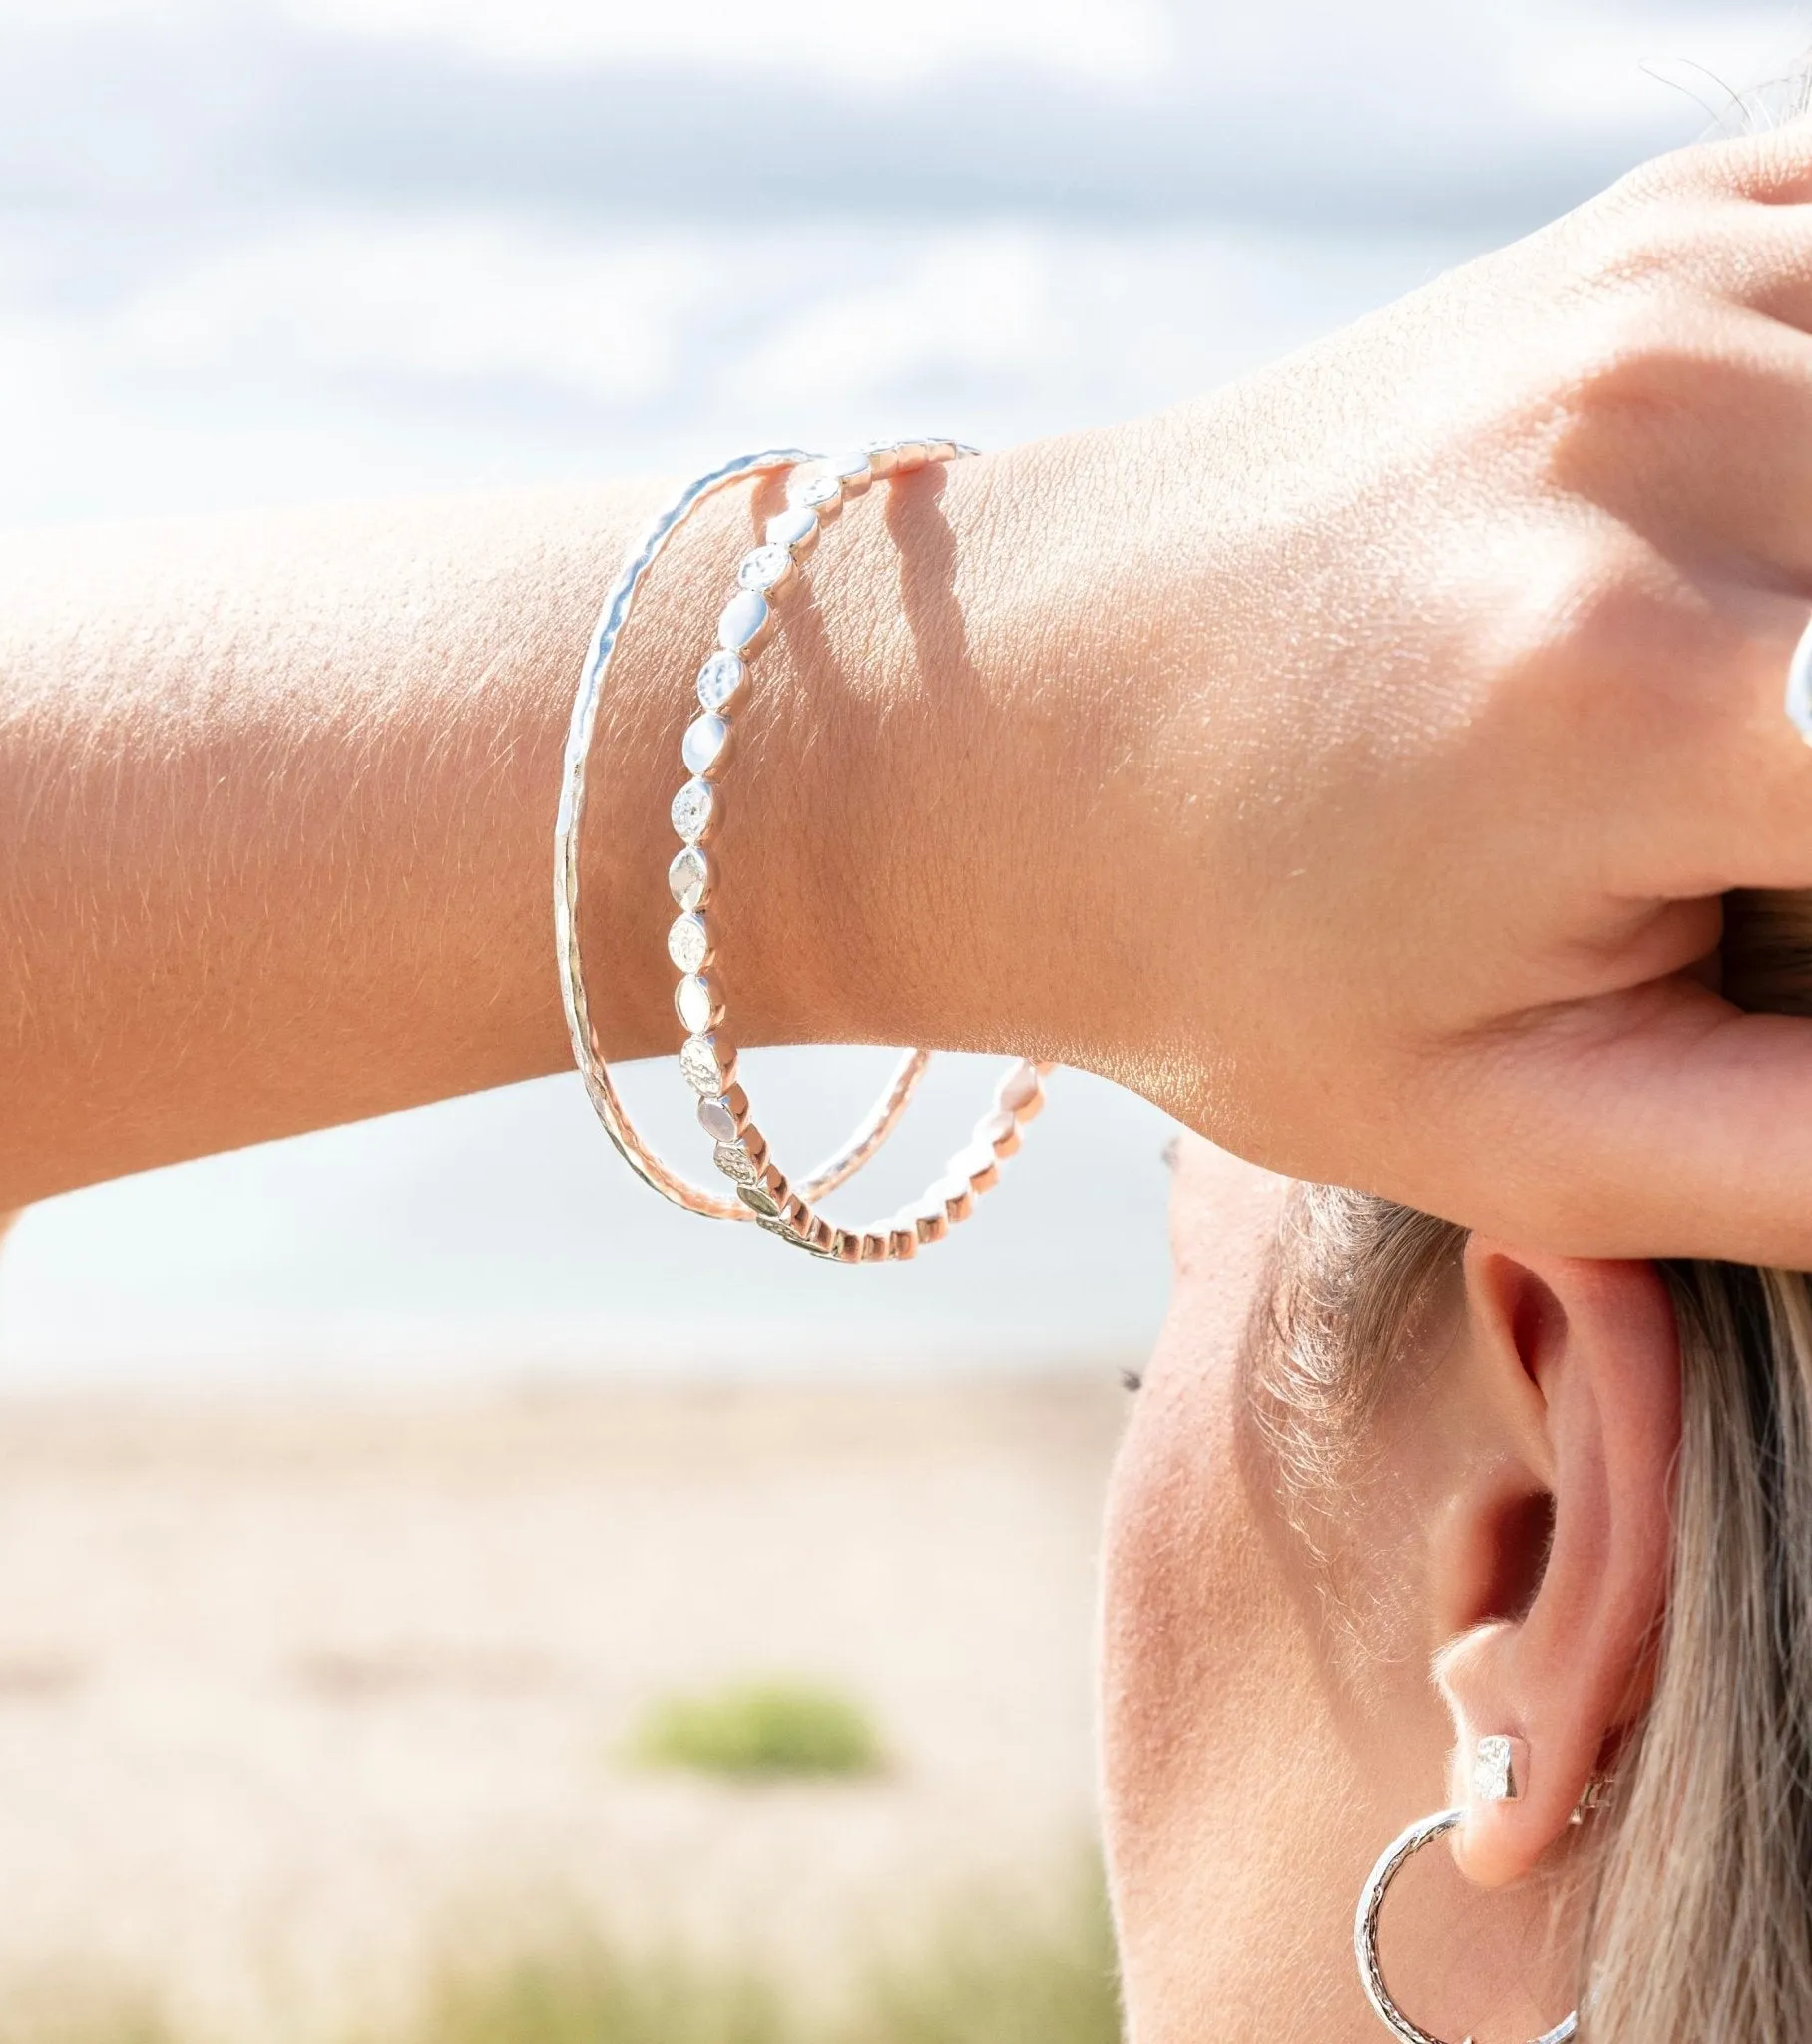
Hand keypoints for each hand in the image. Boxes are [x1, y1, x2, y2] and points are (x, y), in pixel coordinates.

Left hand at [982, 123, 1811, 1259]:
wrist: (1011, 722)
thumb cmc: (1222, 946)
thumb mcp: (1507, 1127)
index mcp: (1631, 687)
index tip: (1810, 930)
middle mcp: (1670, 425)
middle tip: (1756, 851)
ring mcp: (1674, 282)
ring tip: (1740, 737)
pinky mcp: (1673, 222)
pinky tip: (1775, 569)